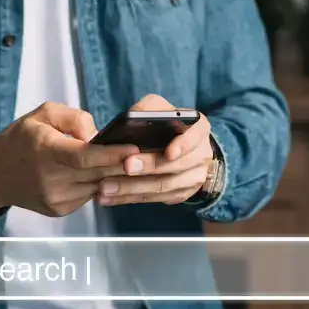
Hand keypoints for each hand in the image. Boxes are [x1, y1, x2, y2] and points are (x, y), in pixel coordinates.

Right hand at [0, 102, 139, 215]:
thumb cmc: (21, 139)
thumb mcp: (42, 114)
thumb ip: (74, 118)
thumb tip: (99, 135)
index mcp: (45, 150)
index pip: (84, 157)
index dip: (112, 155)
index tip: (135, 149)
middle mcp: (50, 178)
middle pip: (97, 174)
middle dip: (124, 166)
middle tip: (148, 157)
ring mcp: (55, 198)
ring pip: (97, 186)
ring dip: (115, 177)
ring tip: (132, 164)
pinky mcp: (59, 210)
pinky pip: (88, 196)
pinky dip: (97, 184)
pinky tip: (103, 175)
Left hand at [97, 94, 213, 206]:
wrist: (181, 148)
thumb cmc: (165, 125)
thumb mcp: (159, 108)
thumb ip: (148, 110)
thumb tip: (132, 119)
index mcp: (199, 130)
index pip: (195, 137)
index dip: (183, 146)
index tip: (169, 153)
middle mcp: (201, 155)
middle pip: (176, 166)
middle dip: (149, 167)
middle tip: (126, 166)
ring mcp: (193, 178)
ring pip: (163, 187)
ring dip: (133, 188)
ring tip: (106, 187)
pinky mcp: (181, 194)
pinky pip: (155, 199)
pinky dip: (130, 198)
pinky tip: (110, 197)